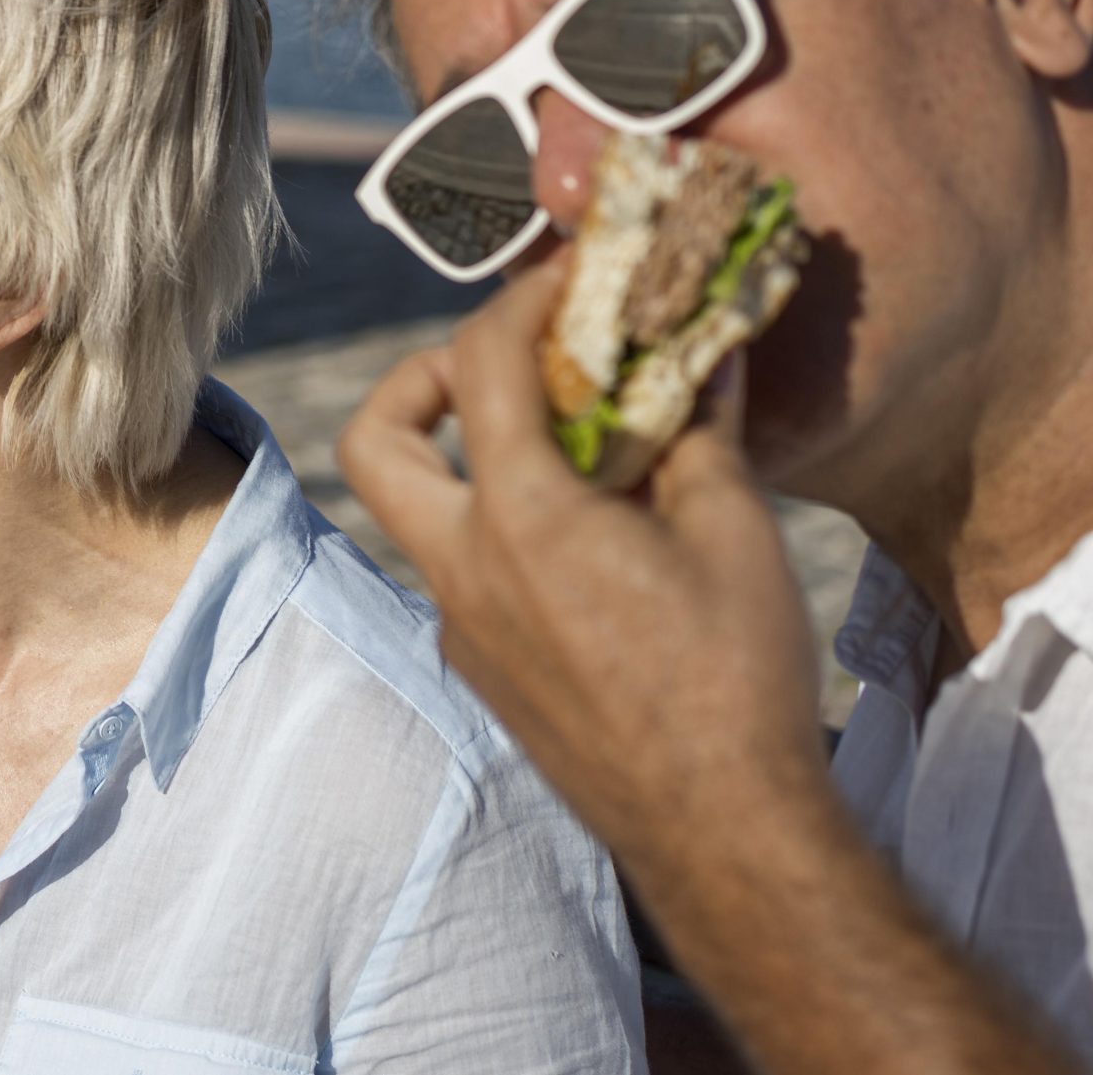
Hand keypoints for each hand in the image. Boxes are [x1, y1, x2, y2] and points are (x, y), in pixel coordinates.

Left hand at [335, 264, 832, 866]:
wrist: (720, 831)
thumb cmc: (736, 679)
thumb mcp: (734, 530)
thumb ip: (699, 431)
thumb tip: (702, 352)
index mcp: (520, 518)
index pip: (479, 365)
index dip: (518, 301)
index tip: (565, 280)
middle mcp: (463, 569)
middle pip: (375, 442)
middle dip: (416, 379)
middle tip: (493, 367)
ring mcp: (460, 628)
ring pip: (419, 516)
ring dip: (464, 462)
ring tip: (558, 447)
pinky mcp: (481, 673)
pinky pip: (462, 578)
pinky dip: (500, 534)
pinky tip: (585, 541)